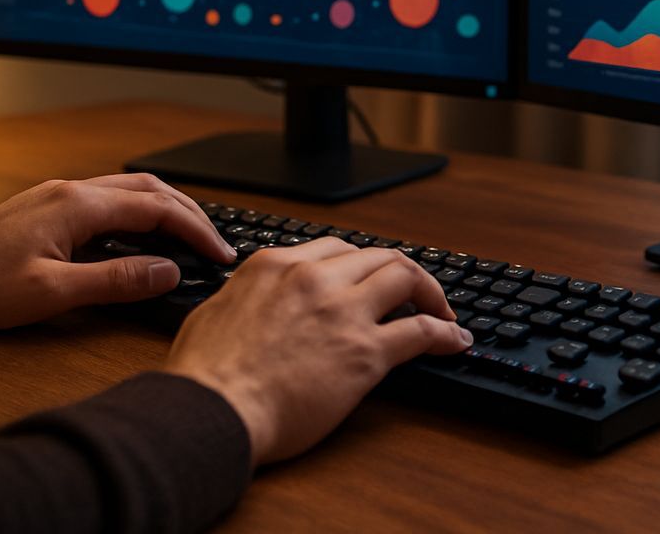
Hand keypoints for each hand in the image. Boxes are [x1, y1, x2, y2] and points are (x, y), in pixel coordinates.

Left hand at [0, 173, 234, 327]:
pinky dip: (141, 211)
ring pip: (131, 189)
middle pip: (151, 189)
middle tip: (215, 244)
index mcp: (79, 206)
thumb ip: (115, 281)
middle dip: (190, 213)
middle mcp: (73, 191)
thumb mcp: (53, 293)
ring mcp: (61, 196)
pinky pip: (111, 198)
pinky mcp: (50, 207)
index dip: (195, 231)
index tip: (219, 254)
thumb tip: (167, 271)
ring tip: (191, 235)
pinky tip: (143, 234)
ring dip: (167, 207)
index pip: (157, 209)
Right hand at [162, 238, 470, 464]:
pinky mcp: (366, 352)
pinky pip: (421, 331)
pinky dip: (445, 332)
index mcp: (275, 265)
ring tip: (443, 310)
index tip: (371, 277)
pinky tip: (455, 340)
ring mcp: (344, 312)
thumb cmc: (204, 375)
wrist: (214, 410)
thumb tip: (247, 299)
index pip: (334, 248)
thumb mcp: (213, 312)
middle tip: (415, 291)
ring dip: (430, 292)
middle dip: (402, 271)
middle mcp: (314, 278)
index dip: (360, 263)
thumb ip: (242, 296)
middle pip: (377, 256)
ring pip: (405, 278)